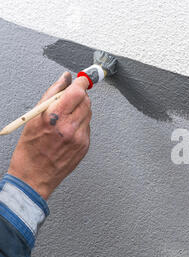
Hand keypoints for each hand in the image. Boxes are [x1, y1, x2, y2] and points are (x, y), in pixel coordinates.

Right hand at [8, 72, 91, 199]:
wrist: (34, 176)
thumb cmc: (30, 148)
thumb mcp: (34, 117)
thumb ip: (52, 93)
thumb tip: (65, 78)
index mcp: (55, 118)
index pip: (77, 93)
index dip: (81, 83)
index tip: (81, 80)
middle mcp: (70, 128)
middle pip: (86, 102)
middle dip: (80, 96)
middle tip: (70, 98)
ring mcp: (80, 138)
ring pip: (89, 114)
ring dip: (80, 110)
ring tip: (65, 117)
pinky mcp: (85, 146)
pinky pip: (88, 127)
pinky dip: (80, 123)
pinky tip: (68, 130)